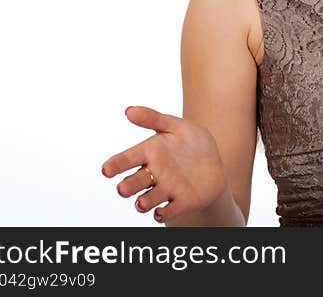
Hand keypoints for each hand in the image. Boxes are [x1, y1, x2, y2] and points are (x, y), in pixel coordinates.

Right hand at [101, 106, 227, 223]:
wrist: (216, 162)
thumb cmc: (191, 143)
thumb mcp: (177, 126)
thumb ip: (154, 118)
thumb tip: (129, 110)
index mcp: (150, 153)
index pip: (127, 159)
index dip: (116, 164)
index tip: (106, 169)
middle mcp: (153, 173)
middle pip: (133, 183)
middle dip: (127, 187)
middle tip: (123, 189)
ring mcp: (166, 189)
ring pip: (147, 200)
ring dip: (143, 202)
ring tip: (141, 203)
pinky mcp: (181, 202)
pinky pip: (169, 211)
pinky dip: (164, 212)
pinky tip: (161, 211)